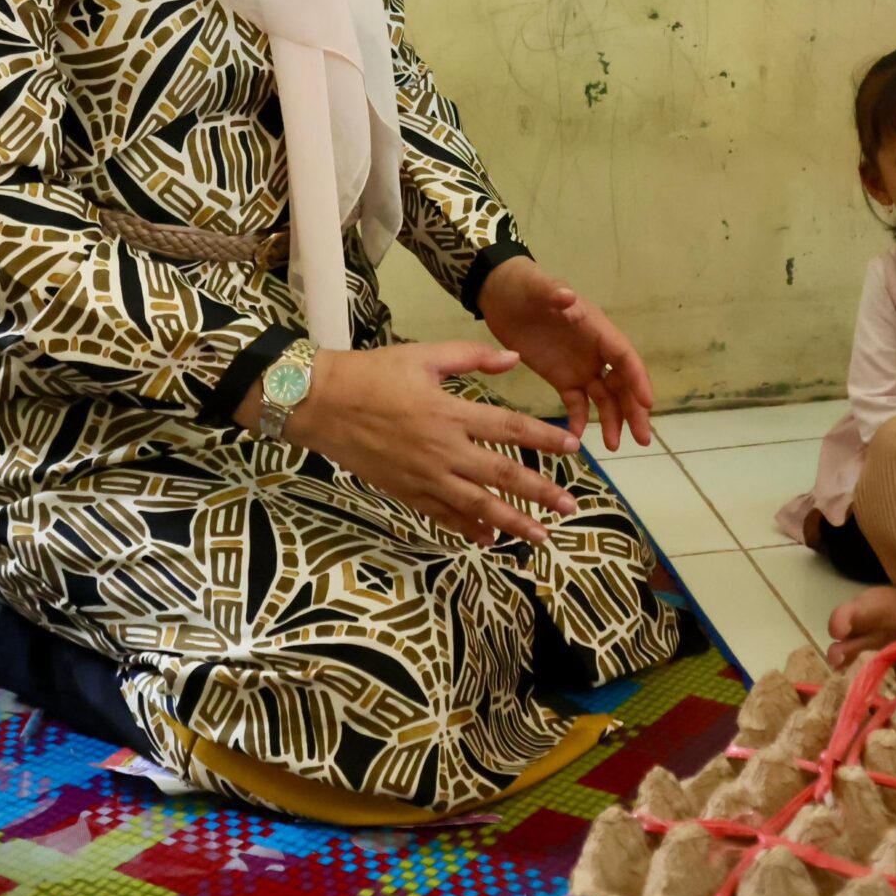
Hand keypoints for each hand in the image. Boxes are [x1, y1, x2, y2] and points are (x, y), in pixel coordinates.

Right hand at [287, 341, 581, 546]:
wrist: (321, 403)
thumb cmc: (373, 373)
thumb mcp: (424, 355)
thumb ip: (471, 357)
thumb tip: (513, 358)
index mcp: (451, 413)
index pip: (509, 428)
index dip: (544, 439)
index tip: (574, 448)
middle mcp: (444, 450)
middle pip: (502, 475)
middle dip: (540, 492)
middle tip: (571, 507)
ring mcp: (425, 476)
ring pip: (477, 505)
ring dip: (512, 522)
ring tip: (542, 536)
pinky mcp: (406, 491)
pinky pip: (443, 515)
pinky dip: (467, 529)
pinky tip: (489, 540)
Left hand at [478, 257, 655, 450]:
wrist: (500, 294)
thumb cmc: (524, 286)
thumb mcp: (538, 287)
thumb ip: (554, 293)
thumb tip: (569, 296)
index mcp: (596, 328)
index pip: (624, 357)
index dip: (637, 379)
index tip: (647, 403)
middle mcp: (595, 351)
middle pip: (621, 383)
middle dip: (633, 410)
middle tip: (642, 438)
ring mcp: (579, 366)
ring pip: (603, 398)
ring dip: (612, 420)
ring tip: (614, 446)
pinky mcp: (561, 378)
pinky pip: (576, 403)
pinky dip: (579, 420)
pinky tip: (577, 438)